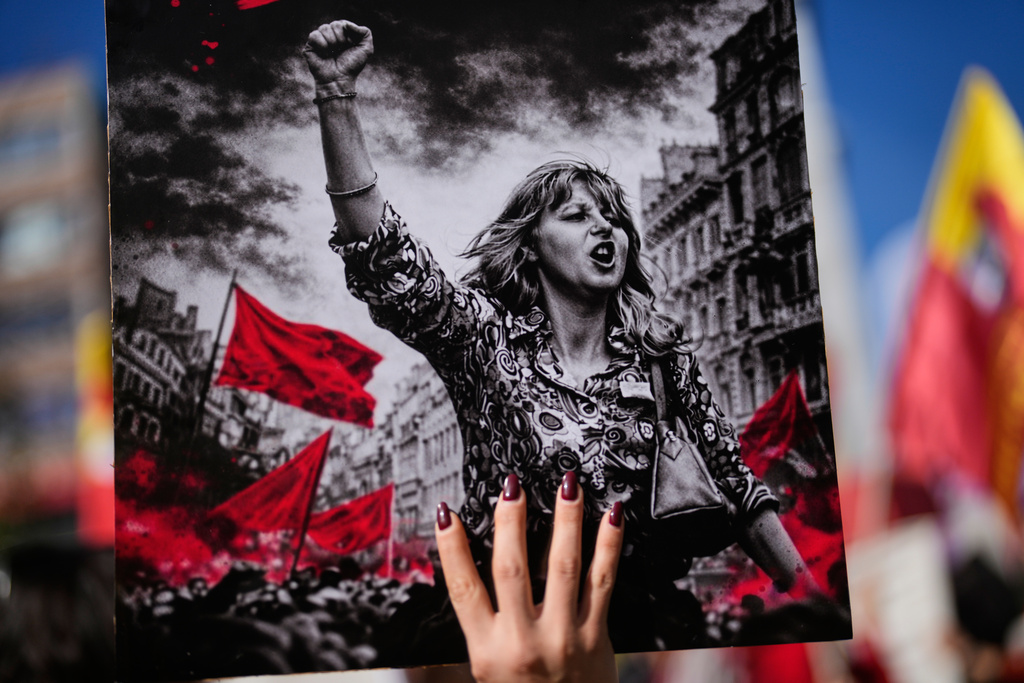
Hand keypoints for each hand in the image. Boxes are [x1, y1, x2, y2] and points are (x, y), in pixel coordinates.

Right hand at [303, 20, 373, 88]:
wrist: (339, 80)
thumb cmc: (352, 67)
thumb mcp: (366, 49)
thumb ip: (365, 32)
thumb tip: (348, 24)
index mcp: (343, 36)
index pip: (344, 24)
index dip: (348, 34)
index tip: (350, 46)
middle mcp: (331, 36)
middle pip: (335, 24)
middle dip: (341, 38)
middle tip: (340, 49)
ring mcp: (320, 41)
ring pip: (324, 28)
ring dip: (332, 41)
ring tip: (332, 52)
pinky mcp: (310, 46)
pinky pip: (314, 35)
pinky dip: (321, 43)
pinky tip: (324, 52)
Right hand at [435, 473, 623, 682]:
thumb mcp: (487, 669)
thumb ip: (484, 623)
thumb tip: (467, 569)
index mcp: (487, 650)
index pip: (463, 589)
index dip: (452, 549)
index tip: (447, 514)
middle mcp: (524, 642)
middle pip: (513, 569)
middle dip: (511, 522)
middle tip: (512, 487)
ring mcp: (563, 637)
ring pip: (562, 567)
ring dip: (565, 520)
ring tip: (566, 486)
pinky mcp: (596, 636)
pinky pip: (603, 582)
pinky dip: (608, 546)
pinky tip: (612, 517)